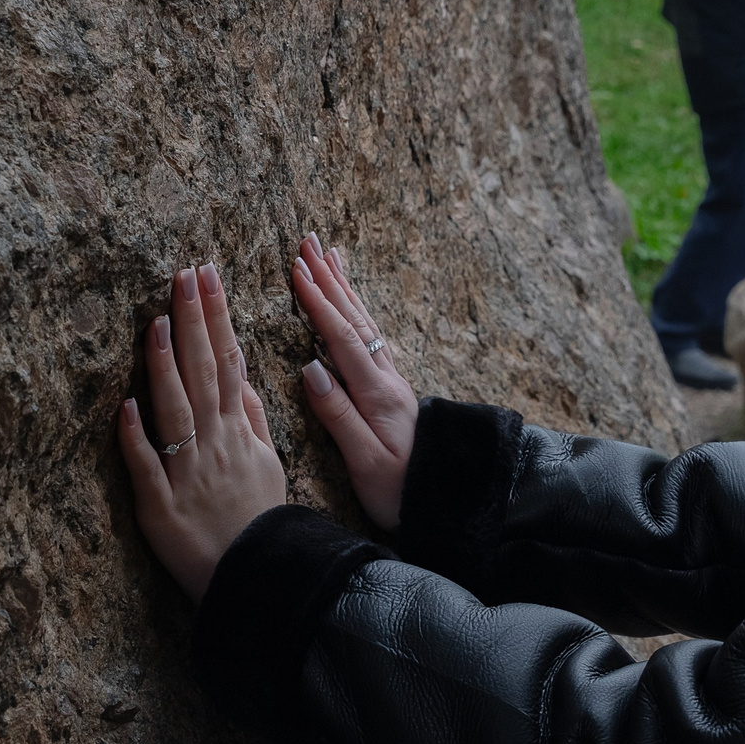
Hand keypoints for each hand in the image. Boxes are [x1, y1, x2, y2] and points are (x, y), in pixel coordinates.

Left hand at [118, 263, 289, 601]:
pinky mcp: (163, 506)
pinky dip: (137, 439)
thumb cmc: (258, 518)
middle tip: (183, 274)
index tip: (207, 275)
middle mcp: (216, 444)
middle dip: (194, 322)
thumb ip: (253, 418)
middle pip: (203, 374)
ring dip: (164, 366)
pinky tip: (125, 406)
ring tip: (155, 322)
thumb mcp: (268, 463)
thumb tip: (244, 375)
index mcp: (239, 431)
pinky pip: (148, 468)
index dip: (217, 317)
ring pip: (177, 412)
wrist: (256, 577)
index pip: (229, 361)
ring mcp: (189, 473)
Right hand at [290, 234, 418, 529]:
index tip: (297, 270)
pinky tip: (351, 303)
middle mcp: (387, 379)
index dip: (319, 303)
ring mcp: (392, 382)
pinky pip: (371, 337)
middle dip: (330, 280)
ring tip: (329, 256)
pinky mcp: (392, 390)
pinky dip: (357, 312)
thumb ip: (338, 416)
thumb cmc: (400, 490)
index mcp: (376, 394)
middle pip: (355, 319)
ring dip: (345, 288)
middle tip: (309, 243)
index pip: (342, 338)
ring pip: (366, 323)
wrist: (446, 500)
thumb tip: (309, 369)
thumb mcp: (365, 461)